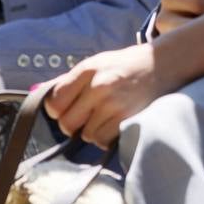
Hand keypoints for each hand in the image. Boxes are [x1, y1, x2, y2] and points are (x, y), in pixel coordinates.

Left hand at [45, 12, 203, 148]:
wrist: (162, 65)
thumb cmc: (126, 65)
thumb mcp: (97, 63)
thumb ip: (71, 81)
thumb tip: (41, 94)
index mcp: (87, 69)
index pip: (55, 101)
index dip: (57, 109)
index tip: (65, 108)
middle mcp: (98, 86)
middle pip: (66, 123)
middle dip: (73, 123)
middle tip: (85, 115)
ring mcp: (113, 104)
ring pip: (85, 135)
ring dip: (91, 130)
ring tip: (105, 116)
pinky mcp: (127, 119)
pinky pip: (103, 141)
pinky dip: (105, 137)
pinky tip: (115, 122)